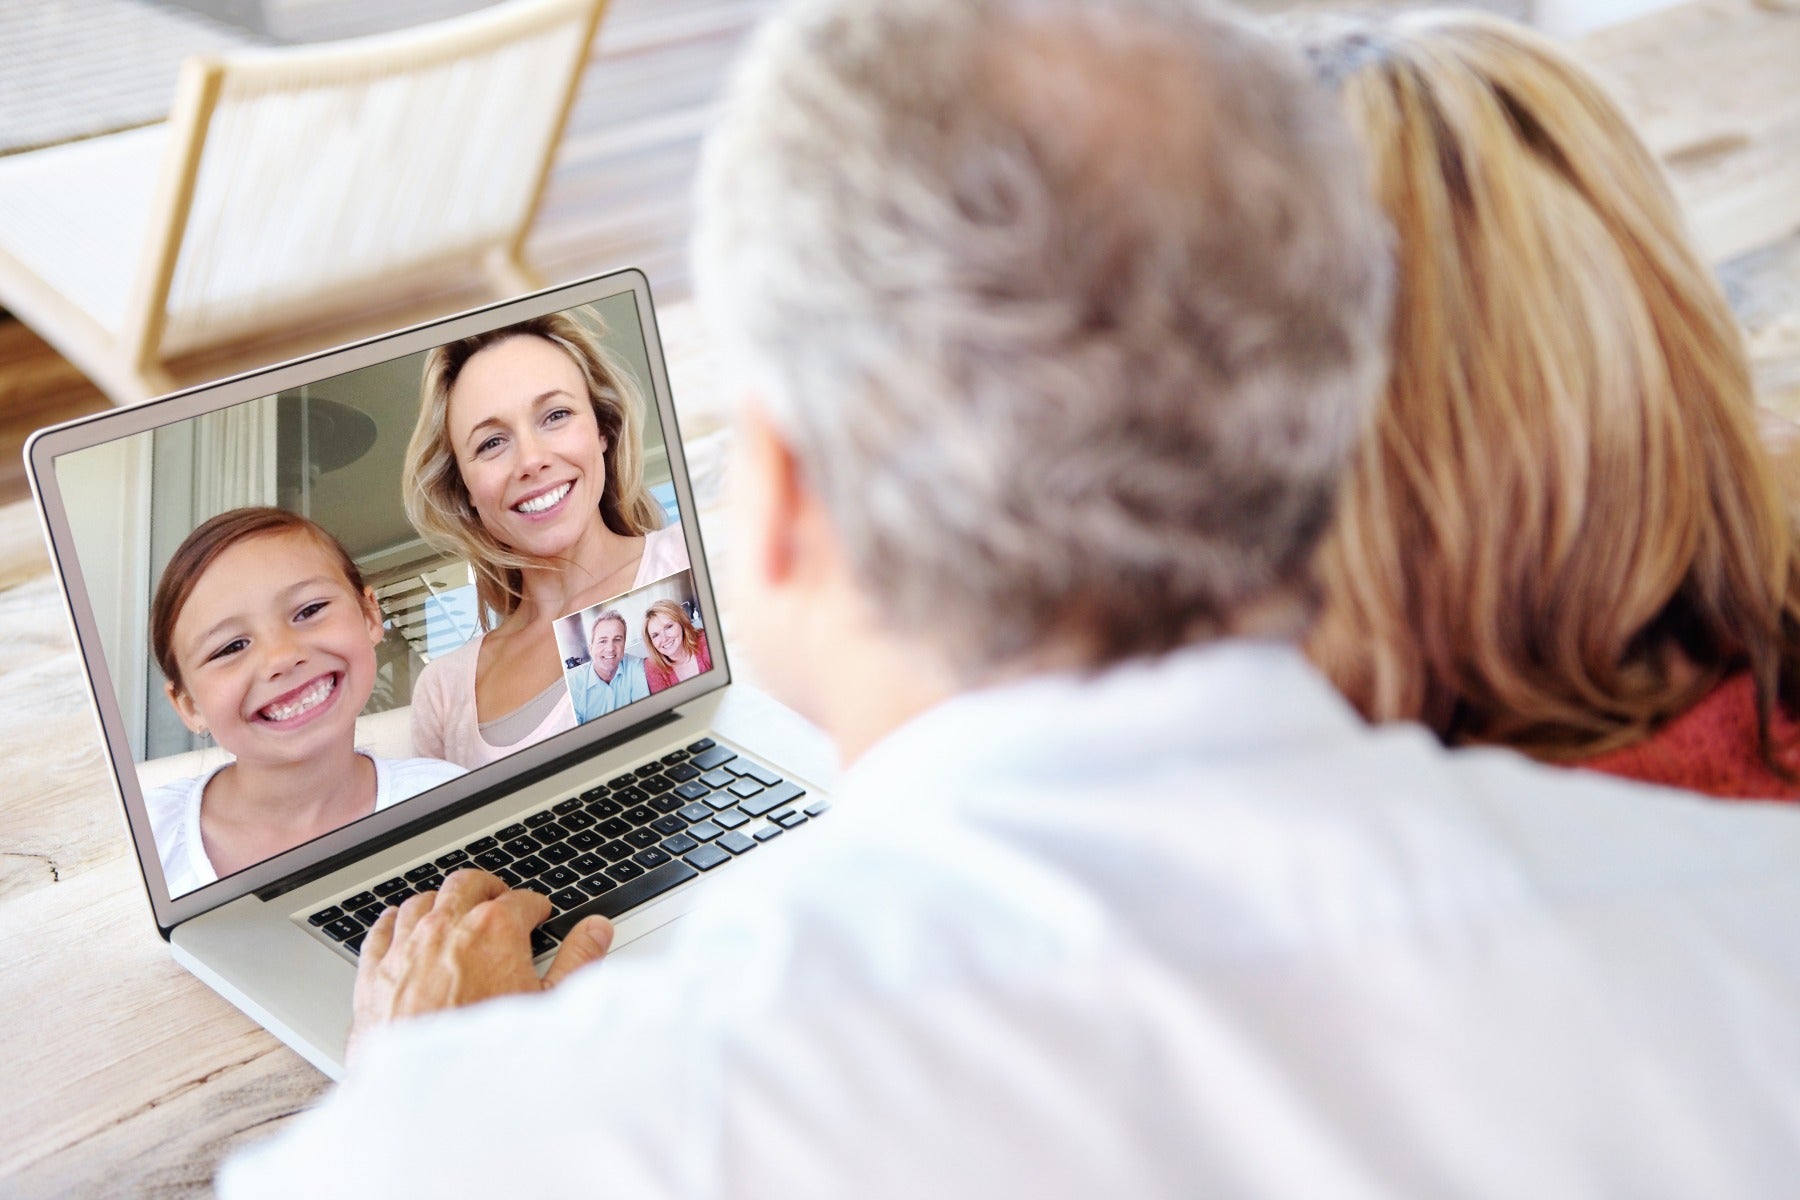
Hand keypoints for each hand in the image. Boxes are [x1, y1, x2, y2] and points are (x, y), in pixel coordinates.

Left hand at [348, 868, 613, 1063]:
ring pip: (421, 901)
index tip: (538, 914)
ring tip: (451, 910)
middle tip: (498, 899)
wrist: (429, 1094)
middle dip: (487, 889)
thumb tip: (596, 931)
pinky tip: (400, 924)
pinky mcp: (374, 972)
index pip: (520, 899)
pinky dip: (394, 921)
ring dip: (440, 901)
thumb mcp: (549, 1005)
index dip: (534, 906)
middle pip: (466, 885)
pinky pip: (381, 930)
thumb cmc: (488, 1054)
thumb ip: (578, 959)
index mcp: (494, 930)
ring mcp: (406, 947)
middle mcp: (446, 928)